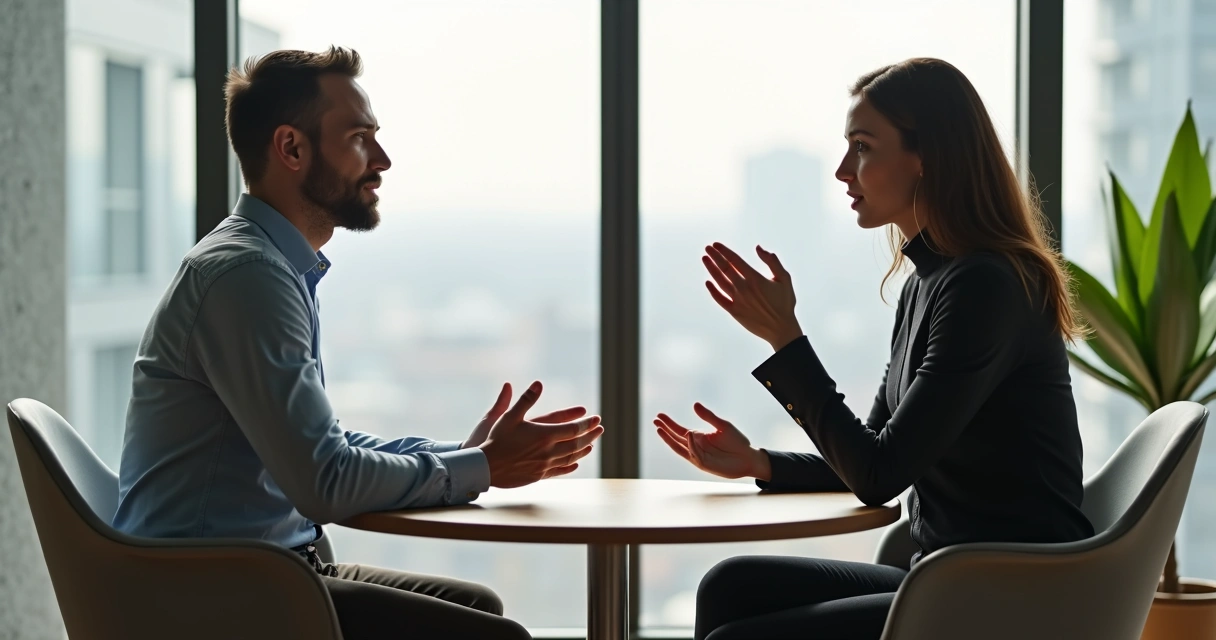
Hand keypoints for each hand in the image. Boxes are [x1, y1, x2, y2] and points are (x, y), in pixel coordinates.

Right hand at [479, 381, 603, 487]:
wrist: (486, 467)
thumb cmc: (496, 439)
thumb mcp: (509, 416)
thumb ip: (526, 399)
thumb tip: (538, 383)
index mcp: (544, 434)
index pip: (573, 429)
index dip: (586, 424)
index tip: (596, 418)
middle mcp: (548, 451)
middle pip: (576, 443)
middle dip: (590, 435)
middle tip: (599, 429)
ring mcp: (544, 465)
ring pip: (570, 457)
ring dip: (583, 450)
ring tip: (591, 445)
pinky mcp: (539, 475)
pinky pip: (559, 470)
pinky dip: (570, 465)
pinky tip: (575, 463)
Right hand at [653, 403, 770, 480]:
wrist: (748, 458)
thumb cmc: (737, 442)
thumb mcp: (723, 425)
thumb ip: (708, 416)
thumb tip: (694, 404)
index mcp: (699, 437)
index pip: (679, 430)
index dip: (669, 423)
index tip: (659, 416)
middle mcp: (695, 446)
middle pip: (676, 438)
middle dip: (665, 430)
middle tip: (655, 421)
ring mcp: (698, 456)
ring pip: (680, 448)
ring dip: (670, 439)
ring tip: (660, 429)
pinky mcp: (704, 464)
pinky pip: (694, 454)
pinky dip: (691, 445)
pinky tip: (688, 434)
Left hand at [702, 242, 802, 350]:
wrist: (781, 329)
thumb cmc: (785, 303)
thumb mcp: (784, 279)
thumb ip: (772, 261)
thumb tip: (758, 248)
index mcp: (755, 279)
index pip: (734, 260)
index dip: (724, 251)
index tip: (715, 245)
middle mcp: (743, 288)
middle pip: (725, 268)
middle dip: (715, 257)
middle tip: (707, 248)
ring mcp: (737, 300)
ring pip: (720, 281)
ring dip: (711, 269)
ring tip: (705, 259)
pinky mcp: (734, 311)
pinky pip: (720, 299)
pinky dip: (713, 290)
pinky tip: (708, 282)